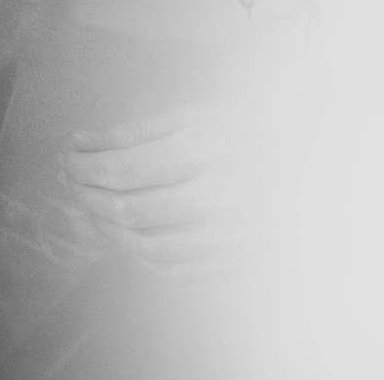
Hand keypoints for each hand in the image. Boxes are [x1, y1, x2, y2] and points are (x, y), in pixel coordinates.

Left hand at [60, 109, 252, 281]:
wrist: (317, 160)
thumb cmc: (249, 129)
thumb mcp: (196, 114)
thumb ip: (137, 131)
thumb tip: (83, 142)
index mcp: (211, 149)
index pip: (126, 169)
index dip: (84, 167)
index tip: (66, 158)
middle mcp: (225, 196)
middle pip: (131, 210)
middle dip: (87, 196)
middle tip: (70, 181)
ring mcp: (237, 234)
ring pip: (148, 246)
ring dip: (106, 228)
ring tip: (89, 206)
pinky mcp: (242, 258)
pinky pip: (176, 269)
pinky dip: (140, 254)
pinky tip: (125, 232)